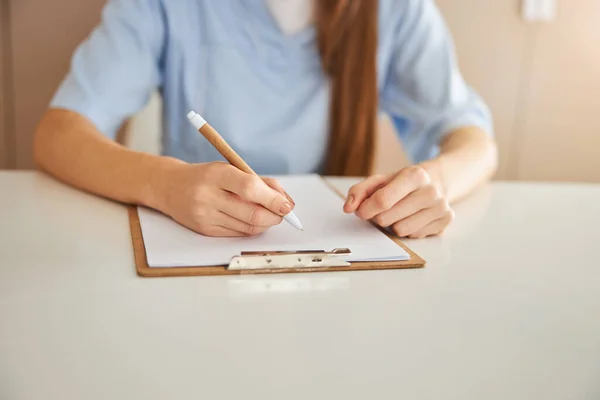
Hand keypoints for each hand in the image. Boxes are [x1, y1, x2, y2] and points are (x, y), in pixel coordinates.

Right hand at [156, 162, 292, 236]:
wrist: (170, 187)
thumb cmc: (207, 176)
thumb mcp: (230, 168)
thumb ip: (259, 181)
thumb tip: (285, 200)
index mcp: (216, 174)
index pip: (250, 188)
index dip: (273, 199)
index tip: (287, 205)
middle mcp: (208, 196)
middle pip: (252, 214)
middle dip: (275, 216)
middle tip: (283, 212)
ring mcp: (205, 215)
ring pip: (248, 227)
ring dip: (266, 223)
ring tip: (271, 215)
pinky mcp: (205, 230)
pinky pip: (238, 234)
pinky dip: (252, 229)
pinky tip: (253, 220)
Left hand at [343, 166, 453, 237]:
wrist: (435, 182)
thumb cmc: (402, 183)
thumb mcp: (380, 181)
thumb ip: (360, 191)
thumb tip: (348, 207)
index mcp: (415, 175)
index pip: (383, 200)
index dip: (366, 210)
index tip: (361, 212)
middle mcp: (431, 191)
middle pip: (388, 218)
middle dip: (380, 217)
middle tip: (385, 209)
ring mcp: (441, 207)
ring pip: (401, 231)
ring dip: (394, 225)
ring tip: (401, 213)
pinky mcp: (446, 222)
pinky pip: (414, 236)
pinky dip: (409, 230)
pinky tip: (413, 217)